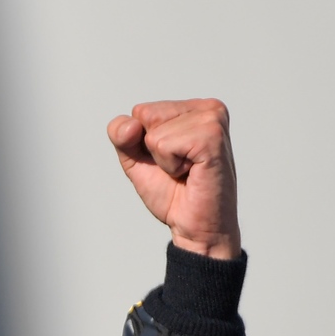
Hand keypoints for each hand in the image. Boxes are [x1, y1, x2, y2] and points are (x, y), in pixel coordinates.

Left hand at [108, 99, 240, 258]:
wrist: (194, 226)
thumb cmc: (172, 193)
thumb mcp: (136, 159)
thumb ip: (122, 135)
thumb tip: (131, 124)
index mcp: (193, 109)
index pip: (140, 111)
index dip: (142, 143)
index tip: (168, 160)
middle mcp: (207, 109)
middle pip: (145, 115)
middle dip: (151, 149)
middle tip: (177, 168)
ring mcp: (213, 119)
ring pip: (154, 133)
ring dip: (163, 161)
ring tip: (186, 172)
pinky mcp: (212, 137)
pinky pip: (164, 144)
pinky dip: (170, 166)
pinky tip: (191, 173)